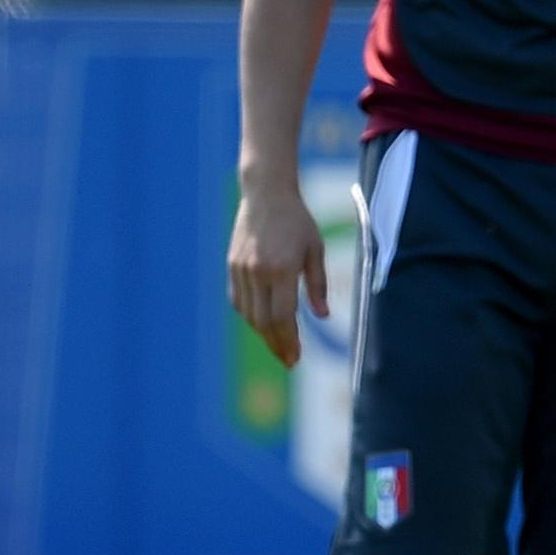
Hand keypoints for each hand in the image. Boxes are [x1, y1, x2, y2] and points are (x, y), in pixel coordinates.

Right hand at [228, 183, 325, 367]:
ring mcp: (241, 269)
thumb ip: (317, 285)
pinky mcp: (232, 266)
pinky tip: (262, 323)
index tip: (295, 358)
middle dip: (276, 344)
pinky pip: (238, 300)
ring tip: (278, 344)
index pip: (282, 316)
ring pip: (249, 314)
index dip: (288, 341)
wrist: (266, 194)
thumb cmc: (297, 221)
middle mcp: (258, 272)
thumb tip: (322, 316)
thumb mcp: (315, 250)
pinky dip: (250, 316)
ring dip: (263, 333)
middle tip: (289, 360)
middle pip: (263, 321)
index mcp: (281, 268)